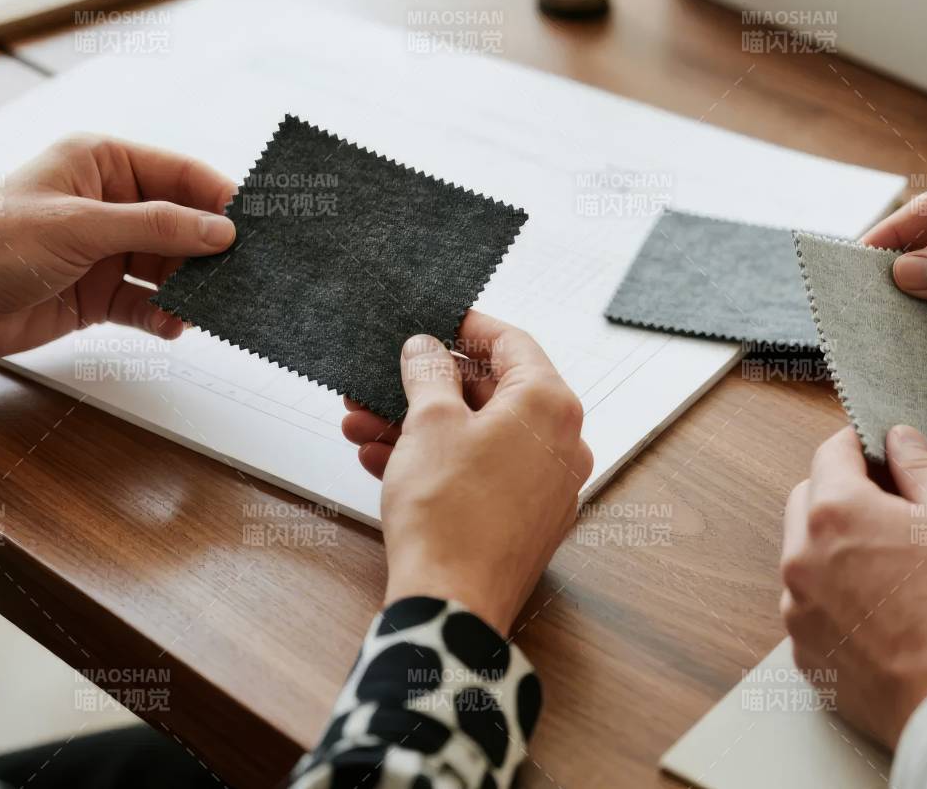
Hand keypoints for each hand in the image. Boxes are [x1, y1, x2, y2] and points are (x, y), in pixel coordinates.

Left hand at [0, 135, 235, 361]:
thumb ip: (155, 227)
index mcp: (101, 162)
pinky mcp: (97, 292)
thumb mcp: (80, 227)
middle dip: (210, 248)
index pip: (178, 173)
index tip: (256, 222)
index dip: (219, 196)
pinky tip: (176, 325)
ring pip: (168, 266)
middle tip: (247, 271)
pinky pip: (146, 302)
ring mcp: (104, 250)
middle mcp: (108, 202)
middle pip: (180, 222)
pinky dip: (163, 315)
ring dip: (190, 287)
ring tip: (218, 304)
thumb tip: (220, 230)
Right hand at [343, 311, 592, 633]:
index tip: (436, 321)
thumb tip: (427, 349)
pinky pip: (481, 473)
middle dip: (427, 387)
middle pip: (492, 393)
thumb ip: (429, 374)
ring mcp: (547, 487)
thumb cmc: (448, 514)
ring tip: (364, 423)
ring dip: (420, 426)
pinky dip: (437, 461)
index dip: (468, 328)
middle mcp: (562, 444)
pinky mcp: (525, 521)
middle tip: (382, 379)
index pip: (513, 343)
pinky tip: (380, 460)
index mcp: (550, 407)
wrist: (451, 605)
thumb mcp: (428, 423)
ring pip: (478, 436)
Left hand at [780, 426, 926, 747]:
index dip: (863, 445)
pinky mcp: (808, 653)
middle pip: (811, 502)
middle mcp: (801, 559)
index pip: (832, 452)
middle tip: (901, 506)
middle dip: (849, 493)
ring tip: (899, 563)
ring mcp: (798, 610)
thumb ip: (922, 468)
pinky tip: (885, 608)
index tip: (885, 451)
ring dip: (841, 548)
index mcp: (834, 514)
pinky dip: (839, 597)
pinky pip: (813, 606)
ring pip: (808, 556)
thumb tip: (900, 440)